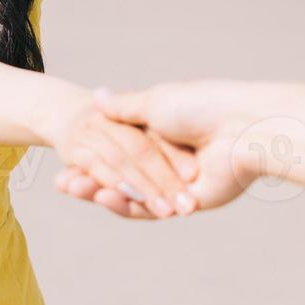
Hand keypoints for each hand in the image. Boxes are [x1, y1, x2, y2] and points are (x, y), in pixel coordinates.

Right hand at [55, 81, 293, 218]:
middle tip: (62, 180)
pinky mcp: (192, 203)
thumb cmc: (202, 106)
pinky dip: (125, 204)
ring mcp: (181, 185)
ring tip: (74, 187)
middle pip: (125, 177)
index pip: (122, 152)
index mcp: (166, 135)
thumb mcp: (156, 103)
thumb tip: (96, 96)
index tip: (66, 159)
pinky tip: (101, 196)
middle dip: (92, 179)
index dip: (94, 156)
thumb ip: (126, 108)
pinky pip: (152, 209)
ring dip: (103, 193)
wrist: (242, 126)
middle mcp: (173, 162)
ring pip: (135, 195)